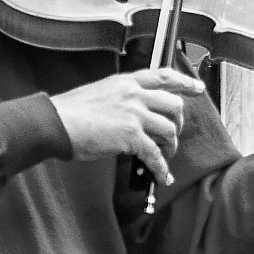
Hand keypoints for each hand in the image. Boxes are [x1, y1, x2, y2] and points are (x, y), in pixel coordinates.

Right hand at [50, 68, 204, 186]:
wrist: (55, 123)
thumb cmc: (70, 111)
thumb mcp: (100, 92)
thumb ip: (121, 98)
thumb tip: (135, 113)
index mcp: (126, 81)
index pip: (163, 76)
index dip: (184, 82)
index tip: (197, 88)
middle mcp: (134, 94)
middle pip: (174, 105)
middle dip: (178, 122)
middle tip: (174, 133)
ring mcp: (134, 114)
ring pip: (168, 129)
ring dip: (170, 146)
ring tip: (165, 155)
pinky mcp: (131, 136)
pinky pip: (155, 154)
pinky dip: (162, 168)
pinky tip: (162, 176)